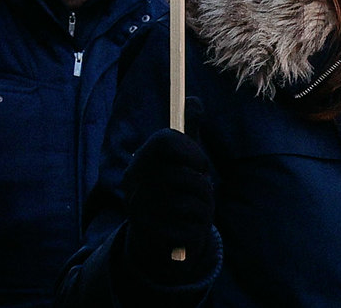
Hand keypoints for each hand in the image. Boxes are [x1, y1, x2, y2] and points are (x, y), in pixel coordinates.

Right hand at [121, 129, 215, 282]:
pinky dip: (199, 226)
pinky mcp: (156, 235)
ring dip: (204, 206)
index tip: (202, 164)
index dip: (191, 149)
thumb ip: (187, 132)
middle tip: (200, 191)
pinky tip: (189, 227)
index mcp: (140, 162)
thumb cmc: (172, 193)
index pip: (165, 141)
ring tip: (194, 209)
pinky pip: (194, 225)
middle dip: (203, 185)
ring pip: (193, 201)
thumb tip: (194, 100)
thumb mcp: (179, 162)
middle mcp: (135, 184)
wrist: (156, 240)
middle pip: (185, 174)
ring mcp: (142, 211)